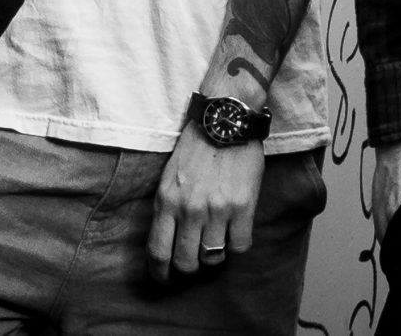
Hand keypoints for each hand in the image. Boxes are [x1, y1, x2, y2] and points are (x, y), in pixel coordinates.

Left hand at [149, 127, 264, 281]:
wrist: (225, 120)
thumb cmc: (197, 147)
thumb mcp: (170, 175)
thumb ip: (168, 207)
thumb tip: (168, 240)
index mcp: (166, 200)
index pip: (158, 252)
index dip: (160, 274)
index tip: (163, 280)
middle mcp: (189, 209)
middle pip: (186, 263)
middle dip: (189, 268)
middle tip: (194, 262)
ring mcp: (217, 210)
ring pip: (213, 257)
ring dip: (214, 254)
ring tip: (216, 240)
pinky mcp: (242, 207)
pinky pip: (240, 246)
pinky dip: (237, 243)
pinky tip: (235, 230)